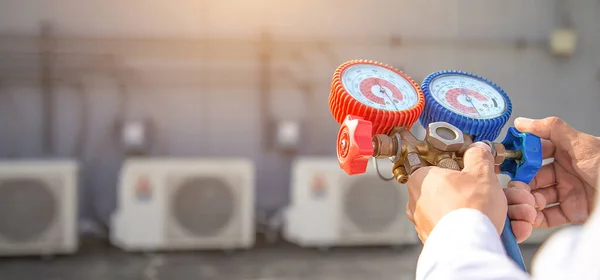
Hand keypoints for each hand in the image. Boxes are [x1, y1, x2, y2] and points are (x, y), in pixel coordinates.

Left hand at [406, 143, 506, 241]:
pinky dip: (488, 229)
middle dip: (490, 195)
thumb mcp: (480, 172)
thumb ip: (478, 156)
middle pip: (459, 192)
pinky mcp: (439, 241)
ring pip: (466, 212)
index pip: (440, 167)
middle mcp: (418, 202)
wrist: (470, 246)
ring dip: (496, 212)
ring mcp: (427, 223)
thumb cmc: (470, 208)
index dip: (464, 169)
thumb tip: (478, 150)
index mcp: (420, 179)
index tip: (479, 173)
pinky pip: (465, 230)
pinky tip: (511, 229)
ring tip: (518, 215)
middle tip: (507, 196)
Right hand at [504, 116, 599, 242]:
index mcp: (568, 153)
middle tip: (515, 186)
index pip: (536, 154)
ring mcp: (569, 193)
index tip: (508, 160)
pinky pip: (548, 216)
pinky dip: (536, 217)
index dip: (521, 157)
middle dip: (522, 182)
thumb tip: (523, 122)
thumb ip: (552, 129)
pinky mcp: (572, 212)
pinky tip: (531, 215)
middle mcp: (566, 173)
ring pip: (538, 197)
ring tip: (526, 202)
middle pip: (533, 177)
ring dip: (528, 200)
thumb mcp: (582, 144)